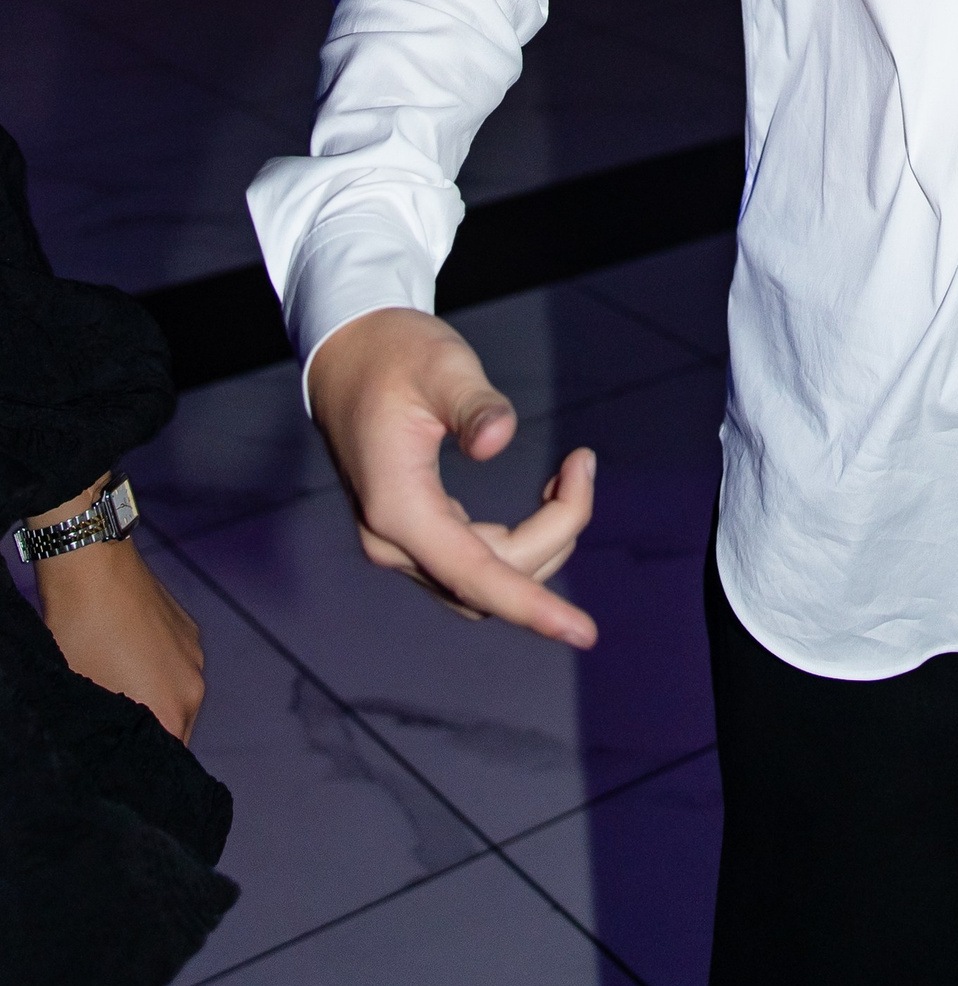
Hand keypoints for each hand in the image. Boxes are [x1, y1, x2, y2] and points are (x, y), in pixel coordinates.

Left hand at [33, 482, 207, 742]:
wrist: (93, 566)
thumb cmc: (80, 634)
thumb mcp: (84, 693)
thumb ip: (108, 728)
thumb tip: (112, 743)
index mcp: (172, 709)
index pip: (168, 760)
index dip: (143, 763)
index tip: (120, 759)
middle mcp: (195, 686)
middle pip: (177, 728)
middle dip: (150, 730)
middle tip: (113, 723)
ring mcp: (195, 654)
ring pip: (176, 694)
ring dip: (153, 697)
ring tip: (116, 683)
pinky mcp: (189, 628)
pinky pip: (177, 664)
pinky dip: (157, 669)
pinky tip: (126, 653)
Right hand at [307, 308, 597, 646]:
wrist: (346, 353)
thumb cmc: (395, 353)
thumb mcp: (441, 365)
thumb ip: (473, 404)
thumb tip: (499, 439)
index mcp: (397, 507)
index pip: (475, 576)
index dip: (532, 608)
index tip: (584, 632)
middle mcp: (391, 541)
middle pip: (491, 579)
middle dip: (554, 534)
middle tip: (583, 463)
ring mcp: (397, 543)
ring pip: (485, 581)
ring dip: (541, 543)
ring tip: (574, 473)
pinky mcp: (409, 533)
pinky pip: (474, 564)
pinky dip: (520, 541)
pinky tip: (548, 495)